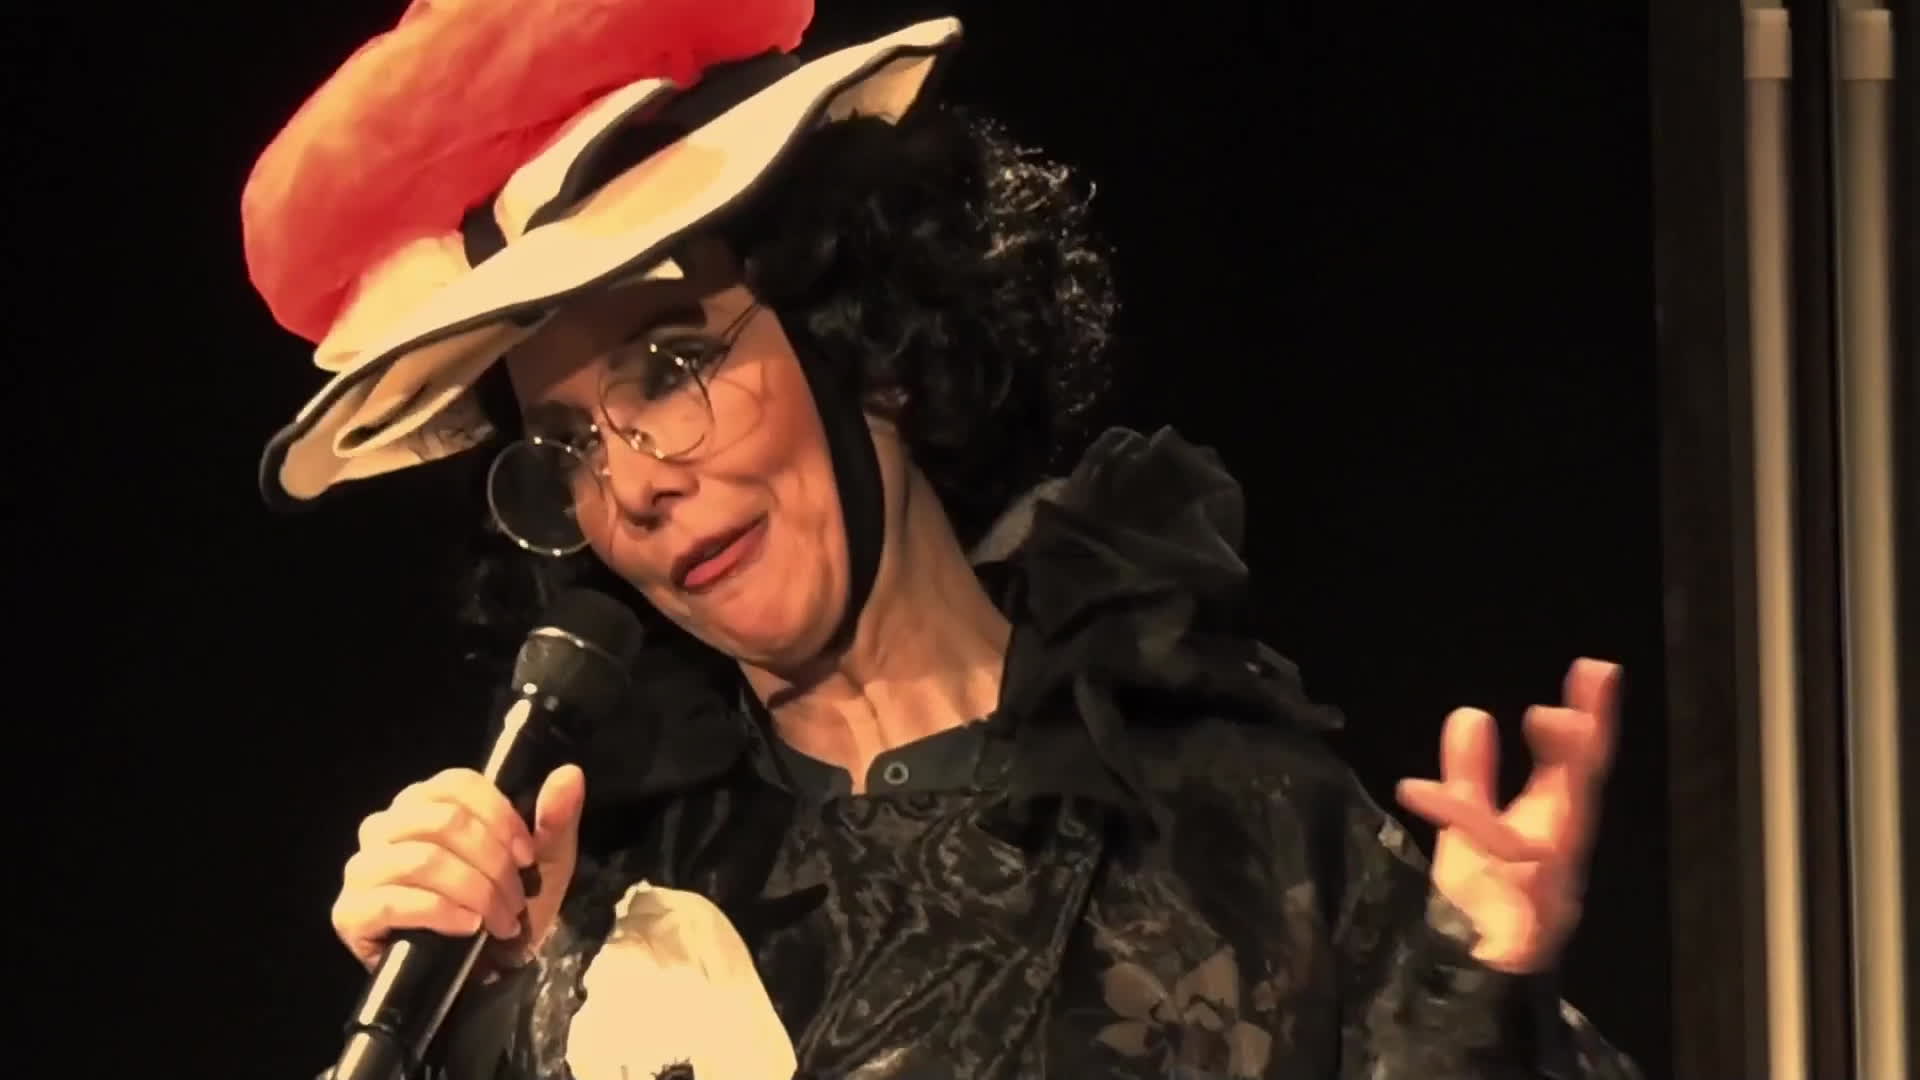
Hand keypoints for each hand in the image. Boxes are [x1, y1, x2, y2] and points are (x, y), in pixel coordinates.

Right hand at [331, 764, 585, 971]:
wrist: (483, 977)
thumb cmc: (508, 909)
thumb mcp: (543, 865)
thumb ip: (555, 819)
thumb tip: (569, 773)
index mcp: (426, 803)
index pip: (457, 784)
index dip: (499, 817)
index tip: (526, 857)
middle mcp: (386, 827)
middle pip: (442, 820)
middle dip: (492, 864)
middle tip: (515, 901)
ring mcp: (363, 869)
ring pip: (421, 858)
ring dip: (473, 891)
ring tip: (497, 921)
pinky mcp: (350, 913)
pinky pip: (392, 901)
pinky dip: (440, 913)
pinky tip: (466, 928)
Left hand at [1393, 658, 1620, 972]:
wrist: (1469, 985)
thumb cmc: (1479, 907)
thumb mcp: (1466, 830)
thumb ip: (1471, 777)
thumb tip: (1470, 713)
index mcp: (1551, 829)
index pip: (1578, 768)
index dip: (1590, 720)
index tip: (1595, 670)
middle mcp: (1559, 856)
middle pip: (1583, 793)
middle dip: (1588, 742)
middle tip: (1588, 687)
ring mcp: (1546, 891)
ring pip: (1559, 829)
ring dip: (1556, 775)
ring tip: (1546, 717)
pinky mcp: (1522, 923)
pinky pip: (1501, 871)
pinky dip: (1469, 824)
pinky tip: (1423, 789)